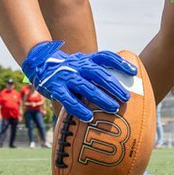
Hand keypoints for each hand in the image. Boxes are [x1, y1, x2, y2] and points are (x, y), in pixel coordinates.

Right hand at [20, 40, 134, 121]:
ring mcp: (66, 77)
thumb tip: (120, 88)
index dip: (120, 63)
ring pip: (85, 87)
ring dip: (101, 97)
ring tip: (114, 108)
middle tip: (126, 98)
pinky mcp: (55, 88)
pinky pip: (68, 99)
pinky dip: (79, 108)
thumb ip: (97, 72)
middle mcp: (77, 66)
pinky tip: (88, 117)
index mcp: (86, 59)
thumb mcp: (82, 64)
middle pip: (98, 73)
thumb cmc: (68, 69)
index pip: (105, 57)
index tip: (133, 72)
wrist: (40, 64)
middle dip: (113, 85)